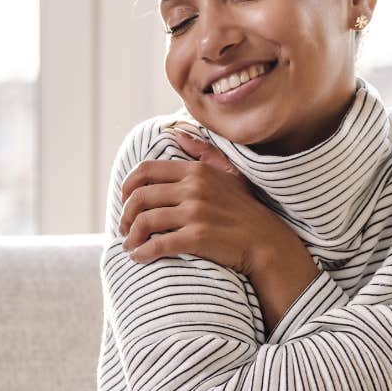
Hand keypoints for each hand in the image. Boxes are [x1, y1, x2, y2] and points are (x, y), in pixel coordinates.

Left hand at [118, 129, 302, 276]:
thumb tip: (177, 133)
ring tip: (129, 245)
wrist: (267, 242)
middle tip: (124, 228)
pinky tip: (139, 257)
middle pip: (140, 197)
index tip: (125, 201)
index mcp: (196, 171)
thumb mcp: (228, 173)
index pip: (146, 171)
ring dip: (131, 236)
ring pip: (145, 221)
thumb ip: (202, 152)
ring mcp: (196, 212)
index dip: (127, 187)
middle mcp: (194, 188)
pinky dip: (142, 252)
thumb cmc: (246, 210)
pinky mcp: (198, 237)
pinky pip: (158, 244)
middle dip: (125, 215)